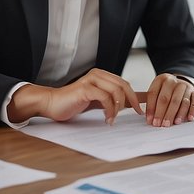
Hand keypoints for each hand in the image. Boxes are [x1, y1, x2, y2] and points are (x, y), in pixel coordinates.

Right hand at [11, 68, 141, 123]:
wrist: (51, 104)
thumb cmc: (73, 103)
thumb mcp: (98, 102)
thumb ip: (113, 101)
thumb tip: (133, 103)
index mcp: (102, 75)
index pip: (125, 84)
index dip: (136, 96)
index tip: (142, 110)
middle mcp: (97, 74)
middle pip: (124, 85)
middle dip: (133, 101)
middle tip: (136, 114)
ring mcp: (91, 80)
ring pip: (116, 91)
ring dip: (118, 108)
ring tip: (113, 119)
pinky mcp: (85, 88)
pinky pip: (104, 97)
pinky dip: (109, 110)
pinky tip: (107, 119)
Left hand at [144, 73, 193, 126]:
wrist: (181, 82)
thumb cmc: (166, 89)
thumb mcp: (156, 89)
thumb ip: (149, 99)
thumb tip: (142, 113)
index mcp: (161, 79)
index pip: (154, 94)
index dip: (151, 108)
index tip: (150, 120)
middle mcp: (173, 81)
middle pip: (167, 98)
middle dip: (163, 113)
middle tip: (160, 124)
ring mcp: (185, 86)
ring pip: (181, 101)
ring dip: (177, 113)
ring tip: (173, 123)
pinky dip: (191, 111)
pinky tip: (188, 118)